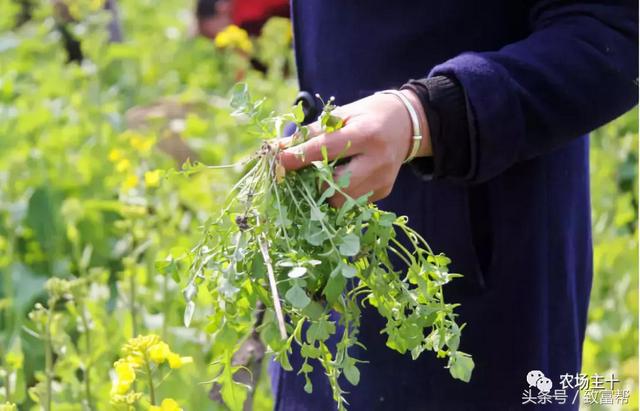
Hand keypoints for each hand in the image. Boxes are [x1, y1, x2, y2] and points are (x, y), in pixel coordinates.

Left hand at [278, 90, 431, 206]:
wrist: (408, 124)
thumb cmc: (369, 116)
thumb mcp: (342, 115)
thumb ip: (312, 132)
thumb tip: (280, 148)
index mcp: (366, 134)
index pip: (326, 149)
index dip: (299, 157)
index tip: (279, 161)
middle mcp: (377, 160)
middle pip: (334, 183)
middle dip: (314, 180)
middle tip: (305, 170)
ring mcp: (382, 179)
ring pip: (341, 199)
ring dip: (325, 189)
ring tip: (326, 172)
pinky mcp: (383, 191)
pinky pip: (352, 201)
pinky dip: (340, 192)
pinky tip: (344, 176)